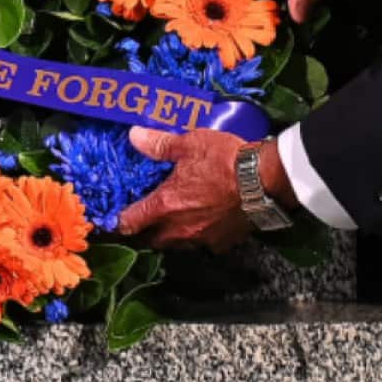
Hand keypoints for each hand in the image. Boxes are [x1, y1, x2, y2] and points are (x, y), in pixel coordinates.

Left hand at [118, 127, 254, 253]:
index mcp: (165, 205)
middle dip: (145, 231)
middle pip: (152, 239)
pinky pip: (202, 244)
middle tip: (144, 217)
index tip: (116, 218)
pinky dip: (198, 236)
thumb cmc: (225, 161)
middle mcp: (179, 229)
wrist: (266, 181)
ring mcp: (202, 239)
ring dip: (171, 235)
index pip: (130, 223)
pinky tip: (203, 221)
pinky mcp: (223, 243)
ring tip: (173, 219)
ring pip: (176, 244)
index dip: (119, 222)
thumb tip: (134, 136)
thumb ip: (159, 144)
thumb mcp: (189, 145)